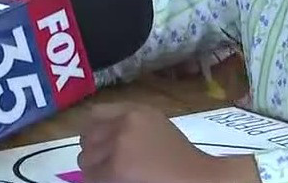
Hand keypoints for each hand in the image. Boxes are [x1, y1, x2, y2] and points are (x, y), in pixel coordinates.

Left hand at [77, 103, 260, 182]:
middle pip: (87, 137)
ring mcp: (119, 144)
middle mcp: (125, 122)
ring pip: (86, 159)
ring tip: (115, 177)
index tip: (98, 146)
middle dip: (94, 153)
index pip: (95, 113)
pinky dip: (100, 182)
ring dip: (95, 170)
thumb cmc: (182, 162)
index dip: (93, 132)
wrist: (201, 180)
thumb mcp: (155, 130)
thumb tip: (100, 139)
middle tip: (109, 168)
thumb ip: (128, 128)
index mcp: (137, 112)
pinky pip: (93, 177)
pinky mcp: (116, 167)